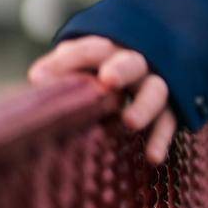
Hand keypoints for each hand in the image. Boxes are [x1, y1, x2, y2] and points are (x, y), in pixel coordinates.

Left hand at [27, 35, 178, 166]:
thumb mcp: (80, 66)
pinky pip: (169, 121)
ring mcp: (154, 85)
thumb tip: (37, 77)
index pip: (92, 50)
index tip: (43, 77)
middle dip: (121, 70)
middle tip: (109, 81)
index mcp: (109, 50)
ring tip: (129, 122)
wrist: (143, 73)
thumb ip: (60, 69)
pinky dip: (162, 138)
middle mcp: (136, 64)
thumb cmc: (100, 73)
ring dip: (144, 105)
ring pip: (156, 90)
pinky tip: (152, 157)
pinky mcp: (170, 109)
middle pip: (131, 63)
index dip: (69, 61)